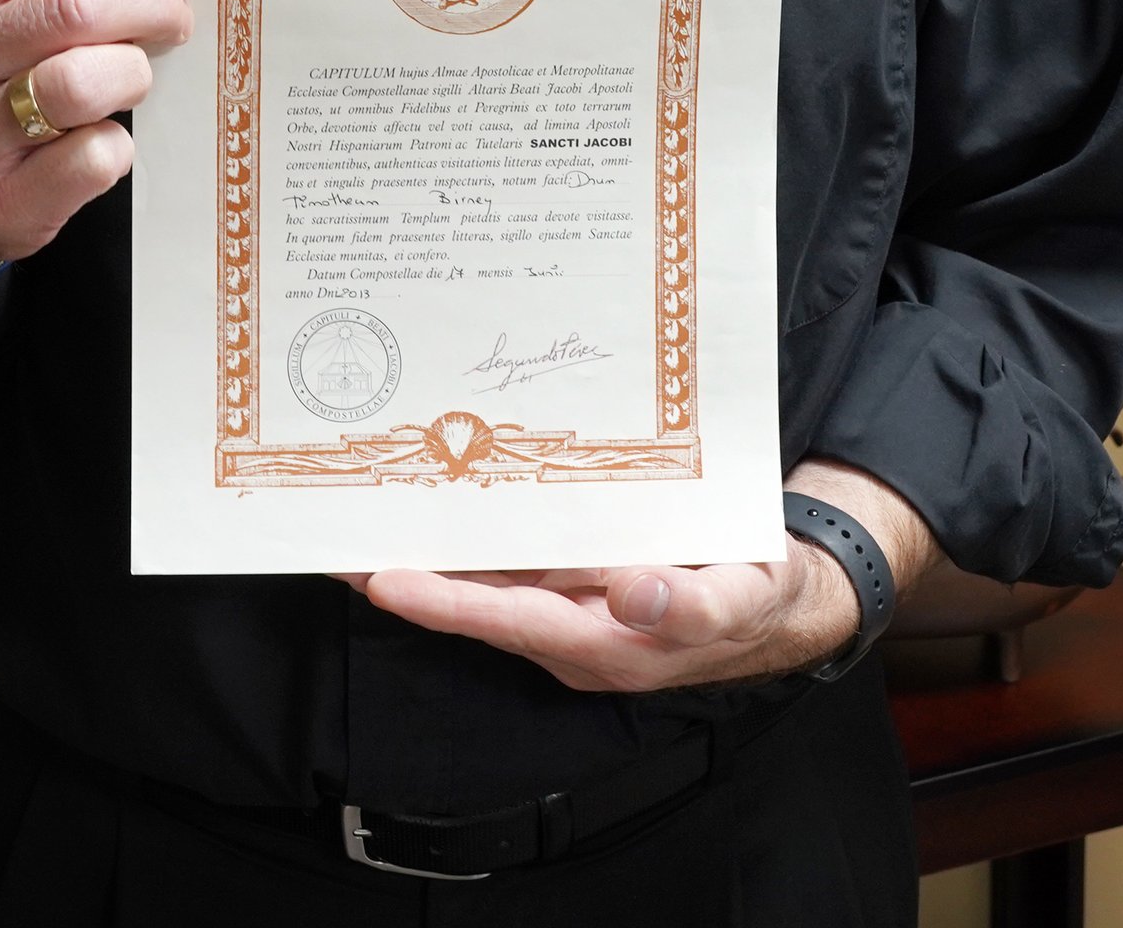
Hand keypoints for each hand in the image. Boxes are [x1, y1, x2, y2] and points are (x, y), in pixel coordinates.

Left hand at [340, 463, 936, 694]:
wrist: (783, 590)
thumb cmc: (759, 593)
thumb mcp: (742, 598)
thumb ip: (694, 603)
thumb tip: (637, 592)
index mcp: (604, 641)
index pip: (505, 620)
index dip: (443, 603)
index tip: (382, 578)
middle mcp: (571, 624)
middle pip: (475, 598)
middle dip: (409, 567)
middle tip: (339, 530)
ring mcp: (570, 598)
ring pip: (486, 571)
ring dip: (431, 538)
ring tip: (366, 500)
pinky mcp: (578, 569)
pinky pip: (514, 549)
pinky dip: (475, 521)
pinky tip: (444, 482)